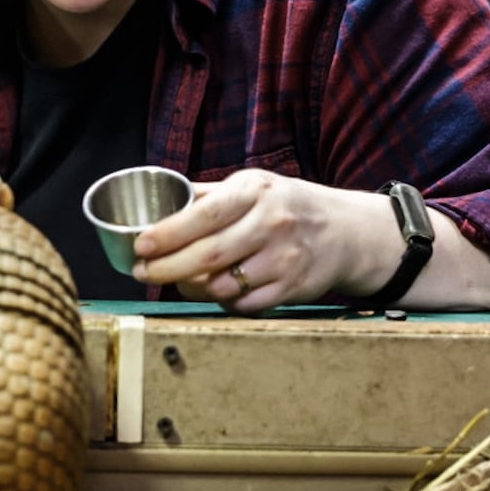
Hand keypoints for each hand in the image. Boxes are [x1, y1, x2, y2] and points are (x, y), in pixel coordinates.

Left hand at [130, 170, 394, 313]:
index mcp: (255, 192)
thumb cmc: (288, 206)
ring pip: (223, 285)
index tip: (141, 246)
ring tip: (177, 281)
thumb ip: (210, 196)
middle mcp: (271, 224)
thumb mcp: (254, 186)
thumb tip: (161, 202)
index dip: (168, 233)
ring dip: (191, 288)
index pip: (204, 216)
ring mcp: (284, 259)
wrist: (347, 231)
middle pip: (208, 256)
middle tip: (143, 273)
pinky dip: (221, 302)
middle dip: (167, 268)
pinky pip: (244, 304)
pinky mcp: (292, 288)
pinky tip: (214, 291)